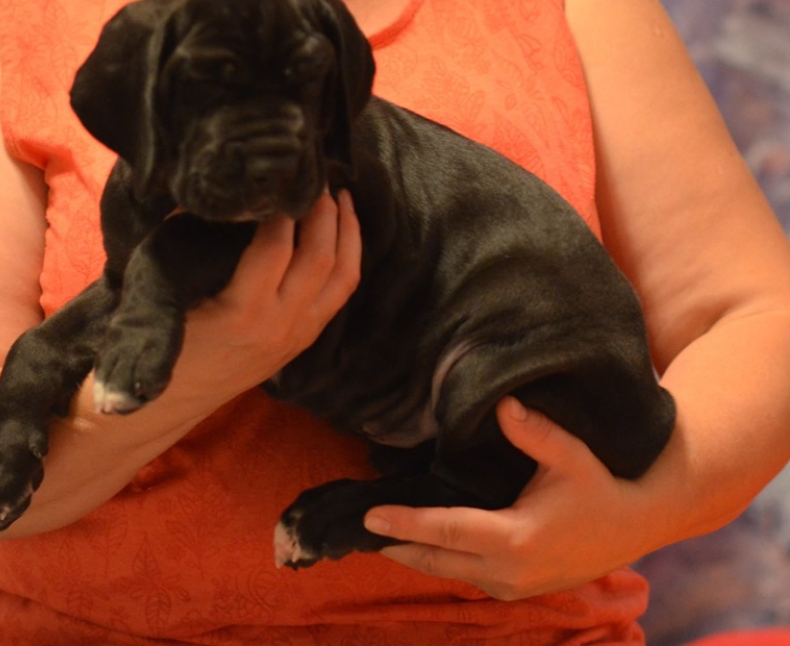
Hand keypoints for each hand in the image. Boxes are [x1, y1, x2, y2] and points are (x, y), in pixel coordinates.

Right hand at [171, 189, 361, 402]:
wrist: (169, 401)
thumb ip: (191, 241)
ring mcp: (299, 335)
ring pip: (343, 277)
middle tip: (316, 175)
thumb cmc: (163, 341)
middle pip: (320, 257)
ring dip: (347, 232)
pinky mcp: (305, 340)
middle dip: (323, 210)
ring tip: (341, 197)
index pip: (276, 247)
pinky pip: (340, 294)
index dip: (281, 207)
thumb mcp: (168, 290)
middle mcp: (281, 325)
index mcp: (243, 313)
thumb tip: (217, 195)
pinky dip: (347, 258)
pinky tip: (342, 234)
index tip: (280, 176)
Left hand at [363, 397, 659, 599]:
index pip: (446, 530)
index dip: (405, 523)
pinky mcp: (516, 589)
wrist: (635, 525)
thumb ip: (535, 431)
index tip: (369, 516)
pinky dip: (437, 559)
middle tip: (357, 529)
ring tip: (377, 534)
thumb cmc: (601, 486)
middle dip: (395, 544)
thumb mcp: (572, 455)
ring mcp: (512, 586)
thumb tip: (503, 403)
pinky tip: (416, 543)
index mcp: (517, 539)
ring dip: (413, 554)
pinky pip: (464, 574)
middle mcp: (509, 571)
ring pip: (447, 571)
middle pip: (436, 560)